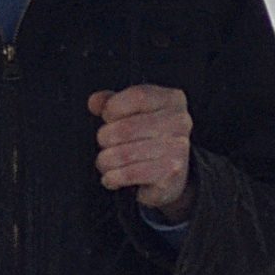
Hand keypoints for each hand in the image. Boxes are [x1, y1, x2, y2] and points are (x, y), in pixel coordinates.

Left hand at [88, 85, 192, 218]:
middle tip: (106, 145)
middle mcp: (180, 122)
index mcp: (173, 100)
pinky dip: (112, 178)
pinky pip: (128, 174)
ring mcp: (177, 149)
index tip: (107, 117)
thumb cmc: (148, 139)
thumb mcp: (131, 113)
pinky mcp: (170, 174)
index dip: (113, 107)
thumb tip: (94, 102)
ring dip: (105, 161)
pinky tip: (112, 178)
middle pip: (125, 128)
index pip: (138, 96)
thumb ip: (111, 103)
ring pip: (122, 153)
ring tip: (106, 163)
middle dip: (105, 138)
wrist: (171, 177)